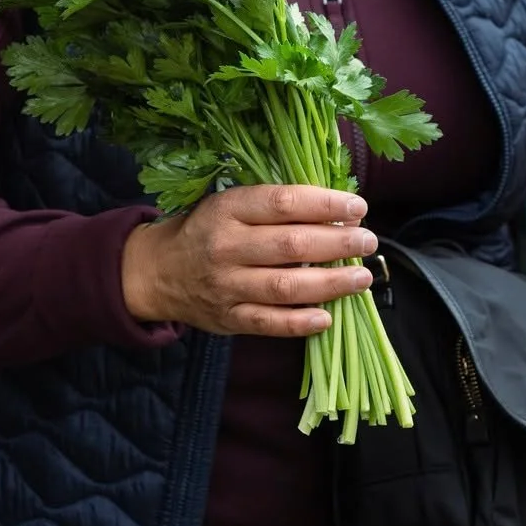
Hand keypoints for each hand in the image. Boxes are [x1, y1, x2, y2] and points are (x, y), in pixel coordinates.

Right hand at [121, 185, 375, 336]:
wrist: (158, 272)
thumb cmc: (206, 230)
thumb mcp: (229, 203)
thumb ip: (274, 205)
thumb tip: (336, 208)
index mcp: (227, 209)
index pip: (283, 203)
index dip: (325, 203)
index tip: (358, 207)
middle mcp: (226, 247)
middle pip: (291, 245)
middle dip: (338, 243)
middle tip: (368, 241)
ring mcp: (226, 286)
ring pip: (286, 287)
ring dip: (331, 283)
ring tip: (362, 279)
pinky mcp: (228, 318)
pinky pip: (269, 323)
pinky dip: (300, 323)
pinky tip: (328, 317)